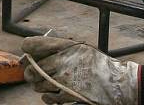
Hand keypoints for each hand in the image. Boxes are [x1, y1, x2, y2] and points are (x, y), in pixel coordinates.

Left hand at [22, 36, 138, 104]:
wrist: (116, 82)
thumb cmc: (97, 64)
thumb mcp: (79, 48)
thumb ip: (58, 49)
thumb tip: (34, 52)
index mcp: (65, 46)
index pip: (35, 45)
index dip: (29, 48)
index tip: (27, 50)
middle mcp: (62, 61)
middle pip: (32, 68)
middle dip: (31, 72)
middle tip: (33, 73)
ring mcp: (64, 79)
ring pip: (37, 84)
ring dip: (39, 85)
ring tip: (47, 83)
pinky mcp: (67, 95)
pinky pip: (47, 97)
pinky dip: (47, 96)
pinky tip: (53, 92)